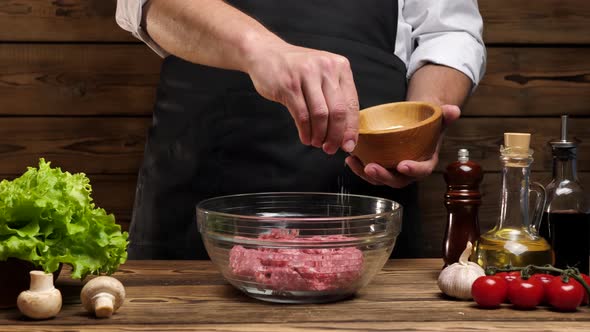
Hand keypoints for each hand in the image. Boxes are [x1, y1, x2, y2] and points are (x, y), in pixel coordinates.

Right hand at [245, 41, 358, 154]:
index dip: (350, 128)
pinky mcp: (289, 85)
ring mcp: (306, 75)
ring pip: (320, 115)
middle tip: (330, 148)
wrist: (266, 53)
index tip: (348, 145)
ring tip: (316, 143)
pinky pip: (302, 115)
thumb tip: (345, 131)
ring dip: (319, 135)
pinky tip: (305, 137)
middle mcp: (326, 68)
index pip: (351, 104)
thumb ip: (335, 97)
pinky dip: (305, 131)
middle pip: (338, 111)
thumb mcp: (322, 74)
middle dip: (335, 136)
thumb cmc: (297, 69)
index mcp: (340, 66)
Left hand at [345, 104, 460, 187]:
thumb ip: (446, 115)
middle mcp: (409, 172)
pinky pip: (369, 172)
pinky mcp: (381, 167)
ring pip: (380, 179)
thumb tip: (453, 110)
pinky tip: (350, 158)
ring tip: (354, 162)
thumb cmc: (428, 125)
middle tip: (371, 167)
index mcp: (426, 163)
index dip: (413, 170)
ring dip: (365, 174)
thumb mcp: (438, 118)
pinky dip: (358, 167)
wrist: (416, 127)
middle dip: (383, 176)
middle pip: (396, 180)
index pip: (422, 171)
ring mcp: (393, 171)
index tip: (402, 165)